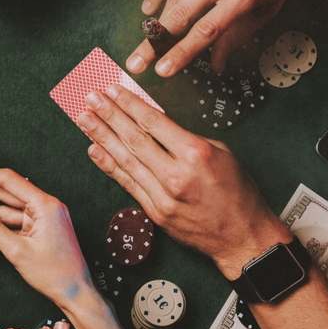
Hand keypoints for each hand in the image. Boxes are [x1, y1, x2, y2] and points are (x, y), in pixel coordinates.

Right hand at [0, 168, 131, 328]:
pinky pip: (13, 221)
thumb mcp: (17, 251)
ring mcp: (43, 217)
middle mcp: (46, 206)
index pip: (8, 180)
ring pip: (7, 209)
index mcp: (45, 205)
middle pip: (7, 191)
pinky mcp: (39, 227)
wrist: (75, 293)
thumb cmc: (57, 274)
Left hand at [79, 84, 292, 278]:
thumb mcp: (221, 153)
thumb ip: (186, 138)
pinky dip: (108, 165)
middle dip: (108, 115)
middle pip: (134, 139)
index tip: (112, 90)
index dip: (129, 104)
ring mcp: (162, 196)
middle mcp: (176, 175)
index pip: (153, 123)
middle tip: (90, 98)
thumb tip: (155, 122)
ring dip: (101, 136)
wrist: (243, 238)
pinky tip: (94, 149)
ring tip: (84, 119)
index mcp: (195, 154)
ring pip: (125, 160)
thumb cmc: (237, 193)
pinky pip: (127, 183)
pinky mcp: (154, 212)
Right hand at [126, 0, 327, 76]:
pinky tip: (148, 8)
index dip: (182, 53)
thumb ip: (240, 34)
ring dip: (157, 21)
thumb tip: (216, 64)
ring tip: (145, 40)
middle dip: (154, 43)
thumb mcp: (270, 4)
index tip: (163, 70)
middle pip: (180, 16)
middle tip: (135, 63)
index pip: (206, 31)